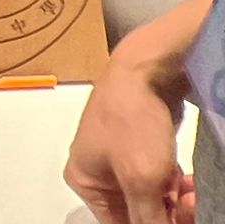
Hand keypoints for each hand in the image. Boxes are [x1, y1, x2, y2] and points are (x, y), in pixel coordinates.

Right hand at [65, 61, 193, 223]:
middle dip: (168, 214)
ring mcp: (121, 160)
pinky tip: (189, 180)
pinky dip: (177, 185)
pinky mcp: (141, 149)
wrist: (145, 72)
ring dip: (177, 201)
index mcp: (86, 182)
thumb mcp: (141, 180)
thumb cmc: (131, 120)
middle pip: (138, 213)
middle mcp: (99, 173)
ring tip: (193, 192)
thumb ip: (148, 219)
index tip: (175, 222)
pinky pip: (161, 180)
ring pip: (154, 198)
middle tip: (189, 207)